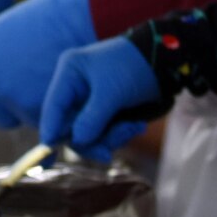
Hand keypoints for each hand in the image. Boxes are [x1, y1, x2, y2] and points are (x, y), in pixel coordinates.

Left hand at [0, 0, 97, 129]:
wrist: (84, 20)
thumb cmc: (53, 21)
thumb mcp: (5, 33)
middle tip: (17, 99)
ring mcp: (2, 95)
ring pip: (4, 119)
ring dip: (19, 111)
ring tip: (44, 86)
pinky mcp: (29, 110)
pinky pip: (31, 123)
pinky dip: (44, 117)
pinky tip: (57, 93)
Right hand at [40, 39, 161, 163]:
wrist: (167, 63)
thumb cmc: (134, 67)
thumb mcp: (111, 91)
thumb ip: (91, 119)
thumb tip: (77, 142)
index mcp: (70, 74)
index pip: (53, 106)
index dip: (50, 129)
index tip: (50, 149)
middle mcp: (76, 89)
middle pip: (69, 127)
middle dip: (91, 140)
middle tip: (107, 153)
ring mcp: (91, 103)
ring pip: (88, 134)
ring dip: (111, 137)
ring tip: (133, 127)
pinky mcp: (106, 113)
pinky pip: (104, 134)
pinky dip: (120, 134)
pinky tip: (136, 125)